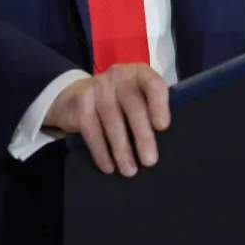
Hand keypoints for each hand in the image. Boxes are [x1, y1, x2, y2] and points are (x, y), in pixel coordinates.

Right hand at [45, 64, 169, 176]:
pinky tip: (108, 167)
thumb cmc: (119, 101)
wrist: (76, 95)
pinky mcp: (81, 102)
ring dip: (122, 150)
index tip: (162, 127)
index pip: (153, 84)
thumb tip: (169, 143)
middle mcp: (118, 76)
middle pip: (133, 106)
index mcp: (139, 74)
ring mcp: (98, 87)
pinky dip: (101, 152)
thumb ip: (150, 109)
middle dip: (142, 136)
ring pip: (112, 121)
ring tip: (130, 171)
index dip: (159, 105)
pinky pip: (92, 130)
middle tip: (150, 161)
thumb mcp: (137, 97)